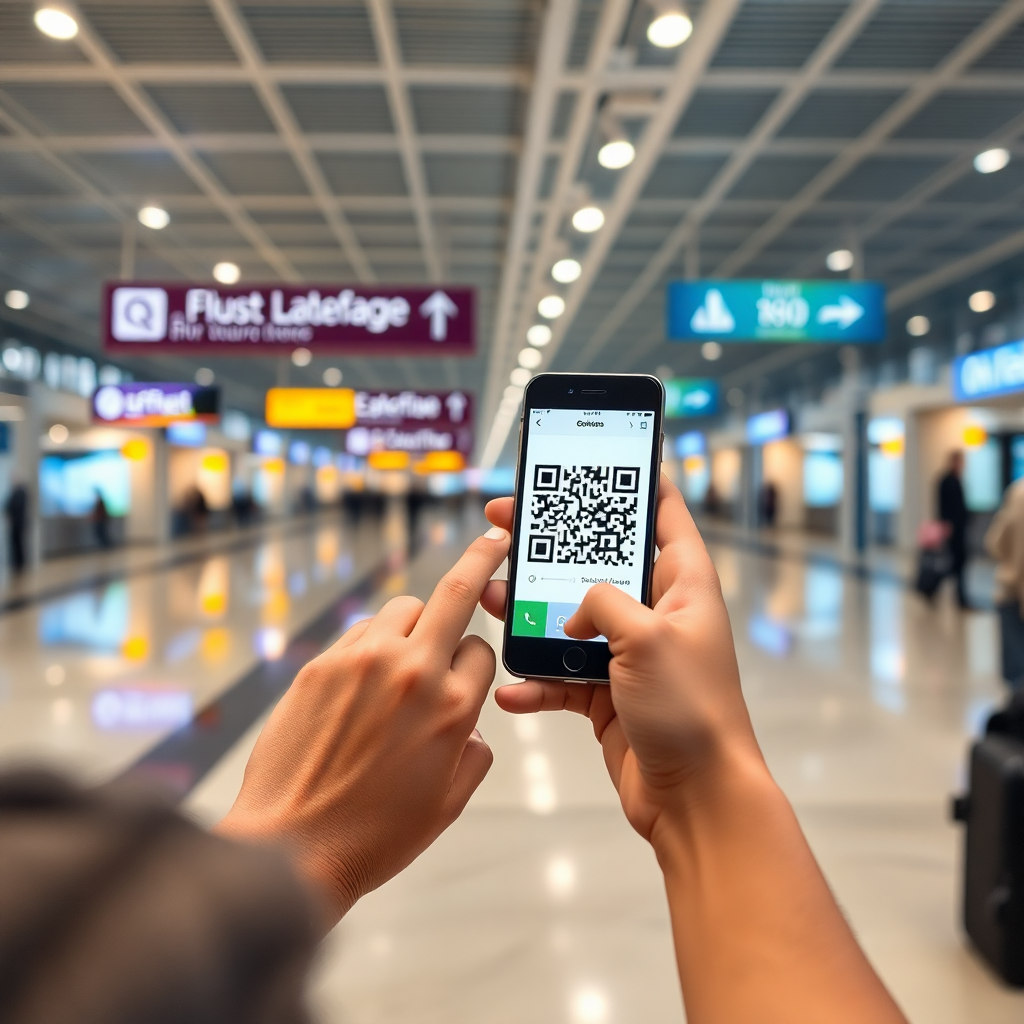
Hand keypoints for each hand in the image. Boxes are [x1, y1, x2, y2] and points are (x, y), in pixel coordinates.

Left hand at [216, 526, 510, 928]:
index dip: (474, 665)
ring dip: (412, 624)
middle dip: (479, 562)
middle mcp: (411, 673)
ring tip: (398, 660)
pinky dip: (369, 644)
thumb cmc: (371, 834)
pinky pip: (358, 632)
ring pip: (402, 607)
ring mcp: (362, 663)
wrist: (291, 847)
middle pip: (454, 592)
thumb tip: (473, 724)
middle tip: (490, 542)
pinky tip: (359, 682)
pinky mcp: (319, 665)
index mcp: (453, 710)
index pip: (481, 650)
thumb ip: (474, 752)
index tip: (465, 671)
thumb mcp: (449, 803)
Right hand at [482, 482, 906, 1023]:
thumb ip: (602, 602)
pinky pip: (562, 676)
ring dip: (530, 614)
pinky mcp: (609, 693)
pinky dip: (536, 681)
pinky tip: (513, 688)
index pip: (664, 514)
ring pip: (571, 618)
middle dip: (554, 545)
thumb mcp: (647, 638)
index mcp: (683, 586)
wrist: (696, 800)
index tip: (611, 451)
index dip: (640, 478)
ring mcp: (631, 655)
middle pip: (598, 563)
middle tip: (509, 519)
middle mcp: (657, 614)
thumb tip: (574, 610)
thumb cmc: (692, 713)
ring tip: (491, 598)